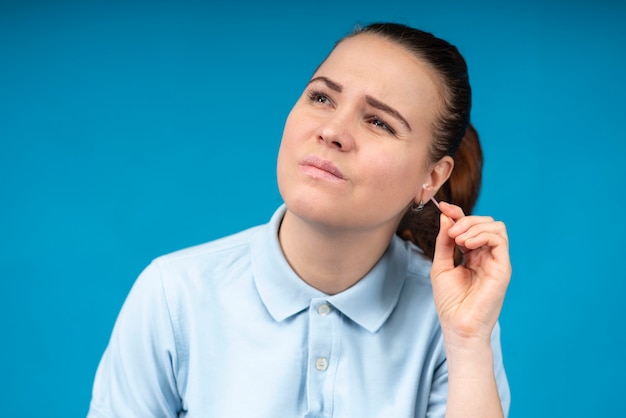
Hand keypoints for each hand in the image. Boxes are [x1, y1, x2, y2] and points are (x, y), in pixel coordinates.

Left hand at [430, 201, 510, 345]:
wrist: (458, 326)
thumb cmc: (450, 302)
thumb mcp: (441, 265)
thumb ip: (444, 241)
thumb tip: (446, 216)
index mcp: (473, 255)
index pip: (470, 226)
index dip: (457, 213)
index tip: (442, 206)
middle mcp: (487, 256)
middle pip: (485, 222)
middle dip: (465, 220)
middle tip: (450, 231)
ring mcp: (496, 262)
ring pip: (495, 227)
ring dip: (474, 226)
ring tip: (459, 239)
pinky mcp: (503, 268)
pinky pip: (500, 240)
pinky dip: (483, 235)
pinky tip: (466, 244)